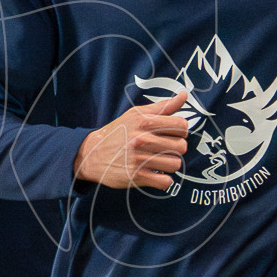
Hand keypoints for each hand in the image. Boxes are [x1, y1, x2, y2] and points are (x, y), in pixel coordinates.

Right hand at [73, 93, 189, 189]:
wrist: (91, 154)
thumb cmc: (117, 133)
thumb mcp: (136, 114)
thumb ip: (163, 106)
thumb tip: (184, 95)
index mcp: (144, 122)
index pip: (182, 125)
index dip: (180, 131)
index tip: (171, 134)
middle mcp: (142, 139)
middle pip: (181, 146)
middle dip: (175, 148)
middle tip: (163, 148)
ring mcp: (139, 159)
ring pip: (175, 164)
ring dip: (169, 164)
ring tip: (158, 160)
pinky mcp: (136, 176)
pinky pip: (165, 181)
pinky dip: (163, 180)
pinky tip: (154, 173)